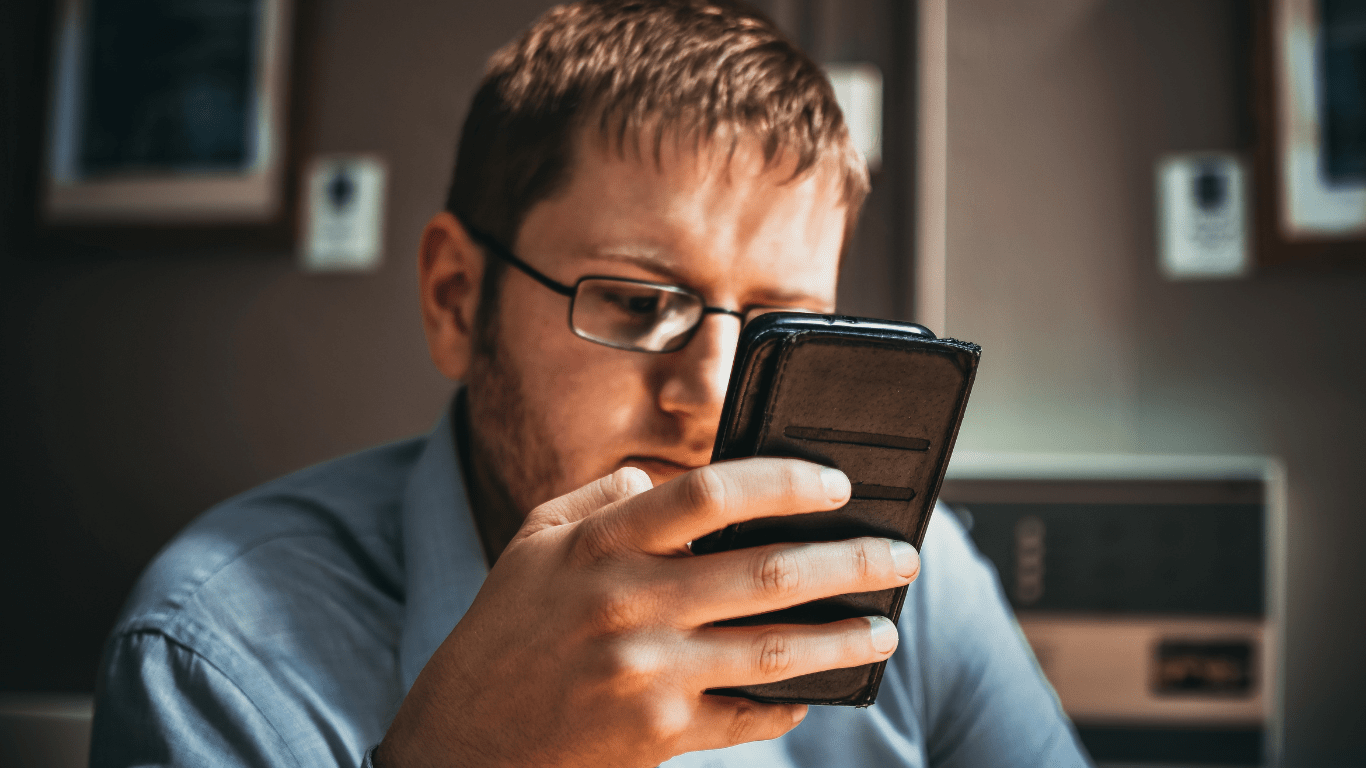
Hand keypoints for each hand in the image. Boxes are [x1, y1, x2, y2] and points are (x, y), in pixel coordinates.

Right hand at [376, 458, 920, 767]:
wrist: (463, 741)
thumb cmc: (502, 632)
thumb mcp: (533, 545)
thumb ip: (597, 499)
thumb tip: (655, 474)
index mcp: (600, 546)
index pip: (708, 494)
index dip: (783, 481)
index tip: (836, 483)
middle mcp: (629, 605)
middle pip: (766, 572)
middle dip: (851, 562)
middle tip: (900, 557)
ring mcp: (649, 674)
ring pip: (775, 649)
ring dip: (844, 637)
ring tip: (884, 627)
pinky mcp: (659, 734)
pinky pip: (748, 718)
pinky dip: (790, 704)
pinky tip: (815, 691)